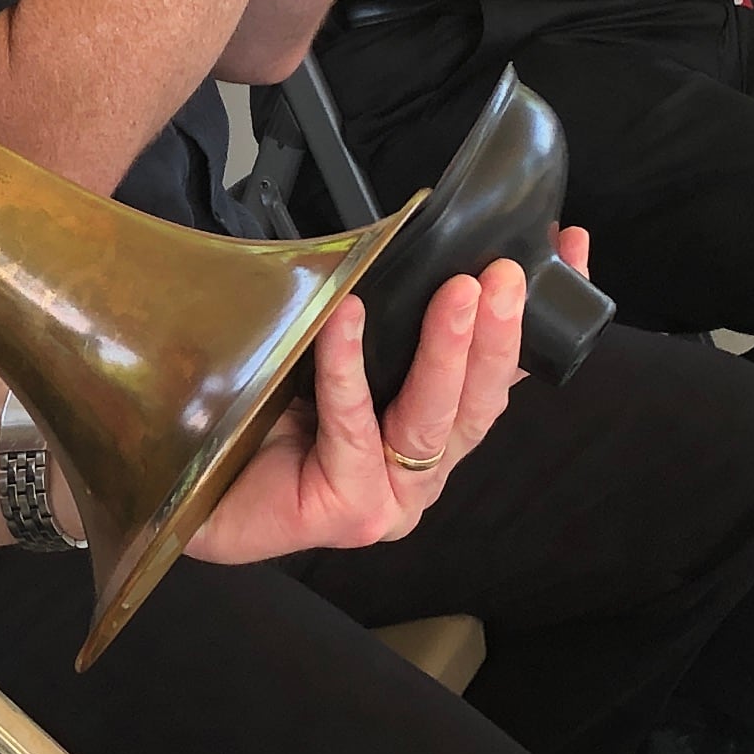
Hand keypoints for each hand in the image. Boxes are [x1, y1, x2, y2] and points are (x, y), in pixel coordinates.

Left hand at [185, 249, 537, 565]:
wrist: (186, 488)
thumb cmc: (259, 420)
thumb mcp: (335, 360)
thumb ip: (383, 325)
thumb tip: (415, 241)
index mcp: (432, 439)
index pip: (498, 374)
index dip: (533, 316)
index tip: (566, 248)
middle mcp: (422, 475)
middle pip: (476, 402)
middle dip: (498, 333)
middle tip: (506, 274)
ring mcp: (390, 500)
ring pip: (431, 420)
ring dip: (448, 350)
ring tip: (460, 292)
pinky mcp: (347, 511)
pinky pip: (351, 425)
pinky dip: (349, 367)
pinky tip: (349, 317)